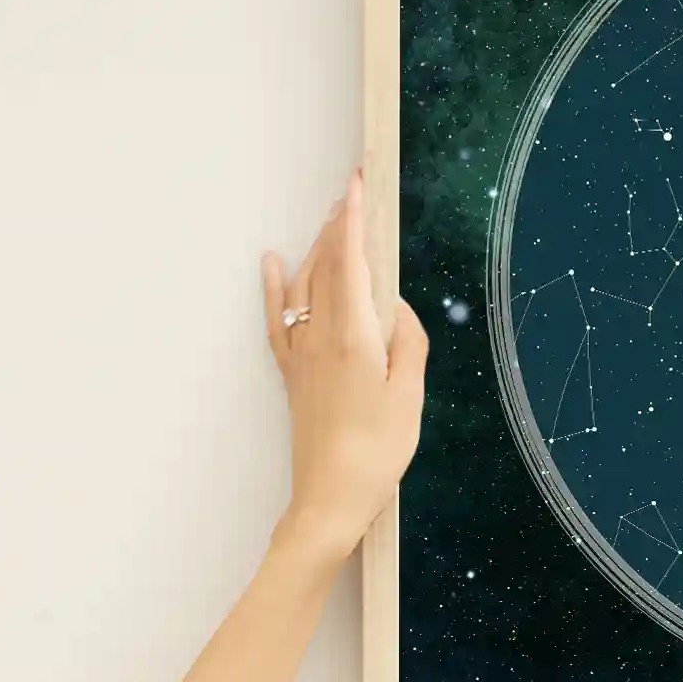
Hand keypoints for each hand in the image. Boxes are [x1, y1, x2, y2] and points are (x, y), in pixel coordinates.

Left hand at [264, 168, 428, 563]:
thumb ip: (406, 342)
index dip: (354, 218)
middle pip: (327, 265)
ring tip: (331, 219)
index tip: (357, 184)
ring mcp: (302, 354)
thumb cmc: (377, 453)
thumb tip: (395, 308)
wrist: (331, 497)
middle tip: (352, 192)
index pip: (352, 261)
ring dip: (317, 247)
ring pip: (305, 283)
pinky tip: (272, 262)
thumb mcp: (410, 396)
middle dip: (339, 224)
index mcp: (354, 336)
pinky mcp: (294, 373)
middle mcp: (321, 336)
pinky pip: (279, 317)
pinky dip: (275, 286)